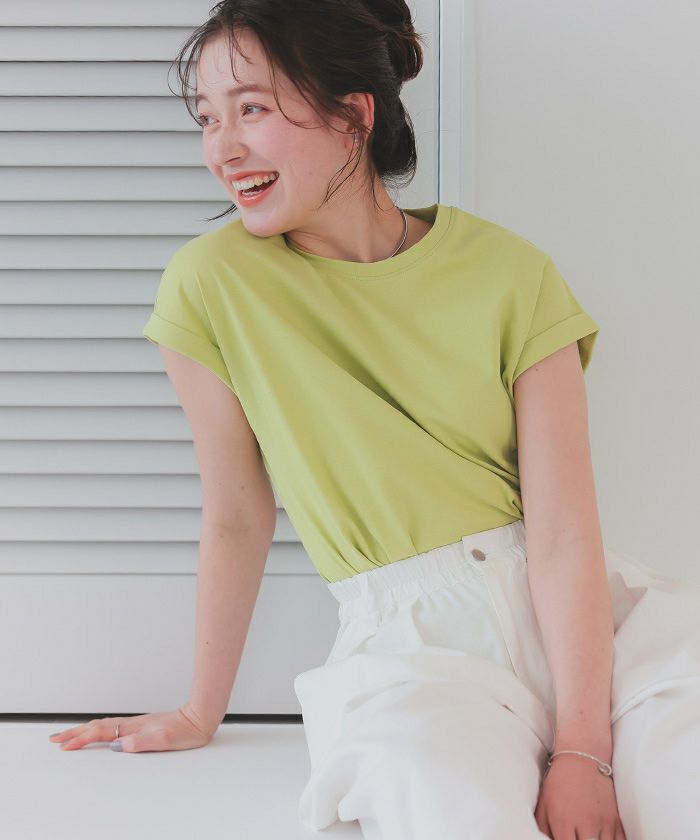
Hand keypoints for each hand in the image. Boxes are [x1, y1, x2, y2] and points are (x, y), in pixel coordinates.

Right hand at [48, 704, 215, 752]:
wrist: (200, 717)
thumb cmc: (185, 731)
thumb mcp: (164, 740)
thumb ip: (141, 742)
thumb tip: (118, 746)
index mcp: (134, 728)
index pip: (101, 732)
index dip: (82, 739)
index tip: (65, 746)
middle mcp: (132, 724)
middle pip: (97, 727)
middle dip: (75, 733)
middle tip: (55, 739)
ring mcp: (136, 724)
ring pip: (104, 726)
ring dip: (84, 730)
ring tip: (69, 735)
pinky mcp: (141, 726)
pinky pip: (112, 726)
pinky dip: (98, 729)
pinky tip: (97, 732)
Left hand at [535, 755, 626, 839]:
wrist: (583, 756)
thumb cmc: (560, 781)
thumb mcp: (544, 803)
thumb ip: (542, 828)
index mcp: (563, 821)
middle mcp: (585, 824)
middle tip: (577, 839)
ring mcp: (604, 823)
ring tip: (588, 838)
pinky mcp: (617, 821)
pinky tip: (602, 839)